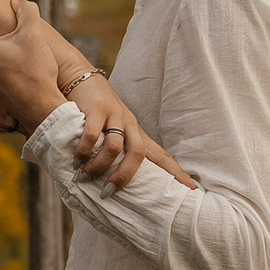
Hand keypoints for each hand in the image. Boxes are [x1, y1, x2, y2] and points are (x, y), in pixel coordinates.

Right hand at [66, 72, 193, 191]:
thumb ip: (115, 151)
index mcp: (137, 133)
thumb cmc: (96, 110)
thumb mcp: (111, 130)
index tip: (192, 189)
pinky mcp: (97, 109)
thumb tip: (113, 181)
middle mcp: (130, 124)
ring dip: (100, 165)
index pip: (161, 155)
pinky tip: (78, 159)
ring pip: (115, 146)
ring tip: (86, 175)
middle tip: (109, 191)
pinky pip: (92, 135)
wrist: (81, 77)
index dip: (176, 172)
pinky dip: (85, 150)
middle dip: (125, 175)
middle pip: (139, 153)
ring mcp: (115, 115)